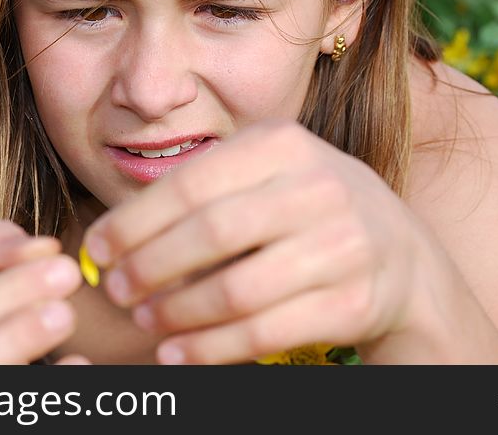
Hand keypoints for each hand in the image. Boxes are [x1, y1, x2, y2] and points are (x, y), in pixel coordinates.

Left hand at [83, 119, 435, 364]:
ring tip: (145, 322)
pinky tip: (179, 353)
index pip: (191, 183)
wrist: (400, 252)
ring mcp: (343, 245)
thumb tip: (114, 237)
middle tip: (117, 291)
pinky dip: (211, 349)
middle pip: (211, 233)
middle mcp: (318, 186)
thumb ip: (200, 190)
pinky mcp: (353, 302)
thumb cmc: (306, 206)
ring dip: (176, 313)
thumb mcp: (264, 174)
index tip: (98, 249)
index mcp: (283, 144)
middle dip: (149, 267)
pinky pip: (265, 332)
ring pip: (236, 289)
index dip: (134, 222)